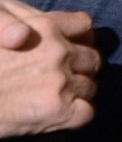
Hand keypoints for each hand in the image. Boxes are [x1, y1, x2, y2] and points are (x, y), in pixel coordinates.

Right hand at [0, 0, 100, 137]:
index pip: (85, 25)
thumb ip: (25, 25)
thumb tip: (34, 32)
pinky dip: (78, 116)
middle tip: (66, 79)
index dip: (82, 39)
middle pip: (92, 58)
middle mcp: (58, 52)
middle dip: (82, 69)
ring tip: (59, 98)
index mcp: (45, 26)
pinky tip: (62, 116)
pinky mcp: (59, 111)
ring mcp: (61, 82)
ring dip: (79, 93)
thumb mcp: (2, 31)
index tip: (75, 48)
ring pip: (91, 86)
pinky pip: (87, 112)